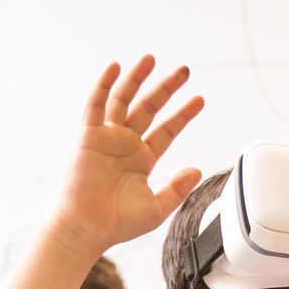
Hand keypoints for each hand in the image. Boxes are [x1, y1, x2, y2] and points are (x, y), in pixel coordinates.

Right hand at [52, 57, 204, 255]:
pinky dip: (104, 85)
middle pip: (148, 108)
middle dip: (166, 88)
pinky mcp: (88, 137)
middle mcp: (125, 144)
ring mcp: (107, 138)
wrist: (88, 230)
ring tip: (151, 59)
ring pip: (123, 100)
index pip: (167, 130)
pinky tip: (115, 67)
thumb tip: (196, 170)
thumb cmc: (117, 223)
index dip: (183, 114)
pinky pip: (95, 105)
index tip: (200, 100)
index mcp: (142, 159)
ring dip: (137, 78)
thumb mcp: (157, 207)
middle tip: (184, 71)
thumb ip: (177, 188)